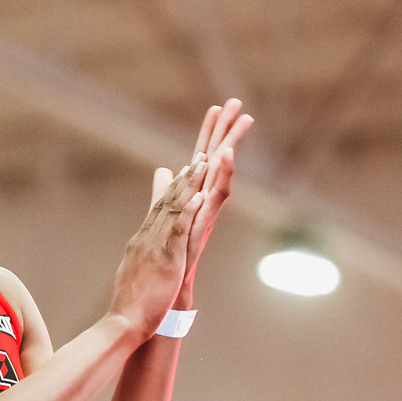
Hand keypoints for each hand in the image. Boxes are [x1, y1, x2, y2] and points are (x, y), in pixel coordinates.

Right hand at [108, 154, 207, 337]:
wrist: (122, 323)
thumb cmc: (128, 308)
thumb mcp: (133, 277)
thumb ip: (139, 262)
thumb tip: (140, 257)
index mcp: (139, 244)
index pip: (156, 212)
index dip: (169, 191)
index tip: (180, 173)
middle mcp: (145, 240)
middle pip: (164, 204)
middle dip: (182, 180)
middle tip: (195, 159)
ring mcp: (155, 248)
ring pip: (172, 210)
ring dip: (187, 186)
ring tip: (200, 165)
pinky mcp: (166, 259)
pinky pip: (178, 230)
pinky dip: (188, 211)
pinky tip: (197, 196)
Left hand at [177, 98, 251, 290]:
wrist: (162, 297)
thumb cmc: (166, 264)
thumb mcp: (164, 220)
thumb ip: (165, 193)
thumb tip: (164, 170)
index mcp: (193, 201)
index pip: (202, 162)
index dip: (209, 135)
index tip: (217, 107)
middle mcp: (202, 207)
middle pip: (216, 164)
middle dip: (226, 133)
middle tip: (237, 103)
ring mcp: (204, 218)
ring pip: (220, 179)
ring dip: (228, 153)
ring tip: (239, 123)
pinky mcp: (201, 233)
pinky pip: (212, 203)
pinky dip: (217, 180)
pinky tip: (221, 158)